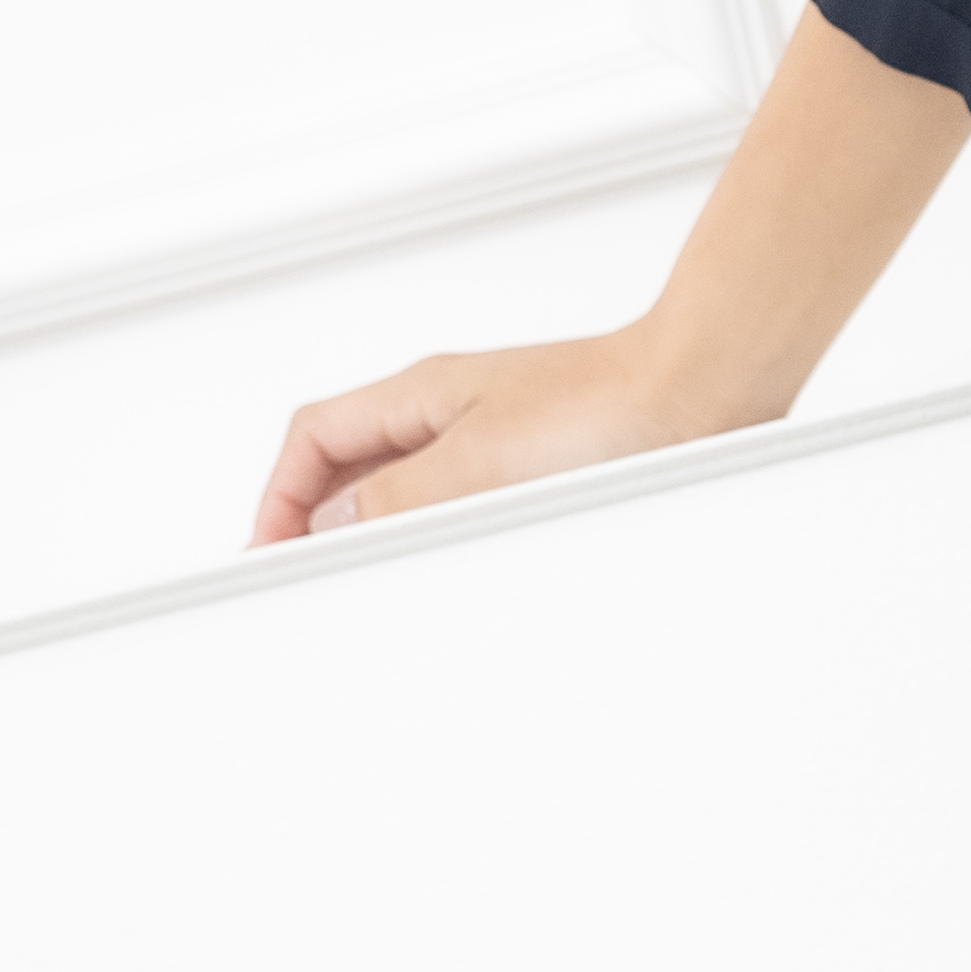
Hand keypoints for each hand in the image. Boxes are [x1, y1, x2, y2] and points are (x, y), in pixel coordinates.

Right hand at [249, 333, 691, 550]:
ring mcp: (492, 439)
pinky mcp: (535, 467)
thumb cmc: (608, 403)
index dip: (280, 495)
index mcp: (421, 394)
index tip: (270, 551)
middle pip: (350, 465)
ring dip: (380, 531)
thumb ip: (399, 497)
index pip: (314, 437)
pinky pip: (460, 504)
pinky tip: (446, 565)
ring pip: (405, 489)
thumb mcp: (480, 460)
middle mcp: (450, 412)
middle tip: (308, 575)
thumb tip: (332, 524)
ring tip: (369, 579)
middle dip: (319, 518)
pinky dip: (437, 536)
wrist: (699, 392)